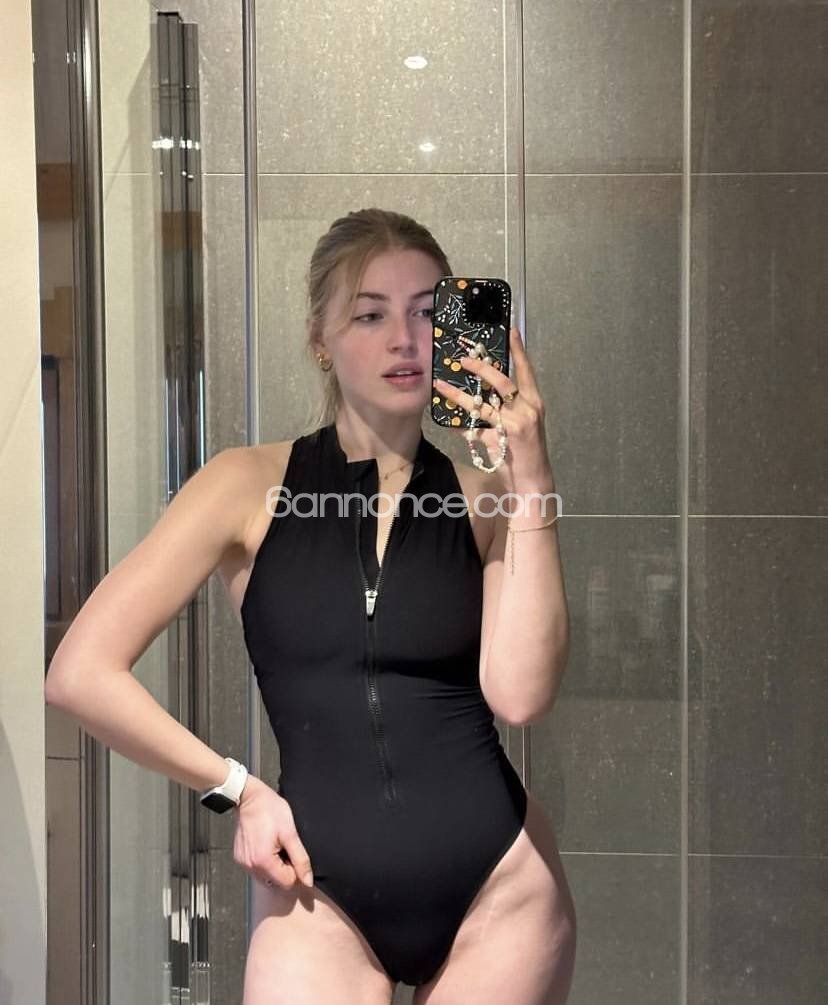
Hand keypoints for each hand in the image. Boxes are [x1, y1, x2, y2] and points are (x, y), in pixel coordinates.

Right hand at [232, 774, 313, 889]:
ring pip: (266, 877)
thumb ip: (300, 859)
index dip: (295, 870)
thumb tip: (308, 881)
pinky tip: (267, 845)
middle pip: (276, 882)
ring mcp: (243, 862)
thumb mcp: (290, 833)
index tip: (295, 854)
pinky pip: (256, 868)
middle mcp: (250, 866)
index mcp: (263, 862)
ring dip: (275, 866)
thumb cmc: (270, 810)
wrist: (249, 797)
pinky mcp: (240, 857)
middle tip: (286, 847)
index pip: (287, 883)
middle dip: (285, 869)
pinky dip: (264, 862)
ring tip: (276, 845)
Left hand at [433, 327, 552, 489]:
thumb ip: (508, 407)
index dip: (518, 350)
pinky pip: (474, 431)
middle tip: (463, 359)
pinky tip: (448, 423)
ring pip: (482, 405)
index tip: (510, 330)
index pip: (526, 370)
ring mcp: (515, 425)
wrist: (533, 480)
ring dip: (458, 396)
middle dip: (481, 369)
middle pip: (502, 381)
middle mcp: (527, 410)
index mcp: (535, 402)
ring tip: (441, 385)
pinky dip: (459, 427)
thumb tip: (484, 392)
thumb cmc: (527, 450)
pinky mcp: (501, 441)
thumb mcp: (522, 423)